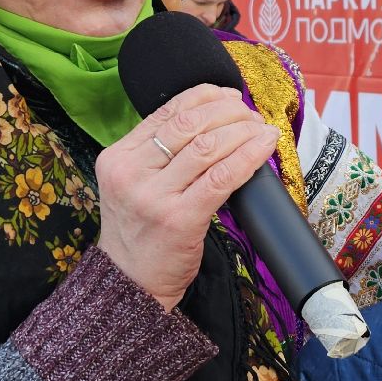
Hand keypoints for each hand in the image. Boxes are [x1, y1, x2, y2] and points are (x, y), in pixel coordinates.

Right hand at [95, 84, 279, 310]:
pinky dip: (248, 157)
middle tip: (252, 117)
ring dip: (244, 132)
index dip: (205, 97)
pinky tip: (264, 147)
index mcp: (117, 157)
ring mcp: (153, 196)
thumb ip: (159, 155)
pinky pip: (222, 177)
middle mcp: (130, 173)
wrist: (131, 284)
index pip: (166, 112)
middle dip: (230, 113)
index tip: (230, 96)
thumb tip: (214, 119)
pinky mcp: (179, 219)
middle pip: (190, 125)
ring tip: (262, 131)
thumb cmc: (142, 234)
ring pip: (209, 147)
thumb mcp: (133, 186)